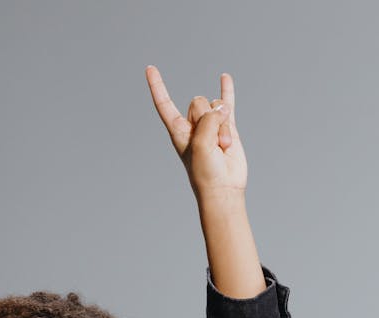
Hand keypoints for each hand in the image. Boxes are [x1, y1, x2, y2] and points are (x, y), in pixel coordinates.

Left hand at [146, 69, 247, 199]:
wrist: (224, 188)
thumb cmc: (206, 172)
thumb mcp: (201, 144)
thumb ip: (209, 120)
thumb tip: (223, 108)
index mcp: (178, 131)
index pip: (165, 104)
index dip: (157, 86)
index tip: (150, 68)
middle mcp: (193, 126)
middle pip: (199, 101)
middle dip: (208, 117)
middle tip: (211, 142)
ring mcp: (211, 125)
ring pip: (217, 106)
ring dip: (223, 125)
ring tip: (222, 146)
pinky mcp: (227, 127)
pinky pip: (227, 103)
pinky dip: (227, 91)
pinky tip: (225, 77)